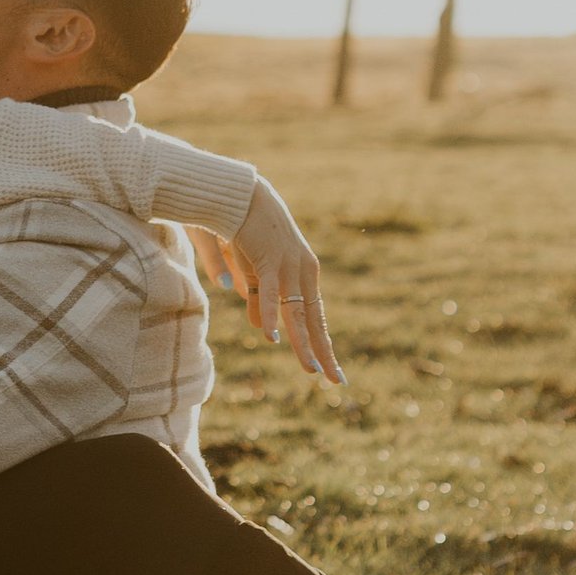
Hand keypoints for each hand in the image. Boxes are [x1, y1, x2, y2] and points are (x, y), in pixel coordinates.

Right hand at [194, 179, 344, 389]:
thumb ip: (256, 298)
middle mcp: (302, 272)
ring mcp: (288, 267)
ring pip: (296, 313)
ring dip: (303, 344)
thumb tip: (259, 328)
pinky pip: (269, 294)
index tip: (330, 367)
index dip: (322, 342)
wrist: (239, 193)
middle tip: (336, 381)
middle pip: (314, 319)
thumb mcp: (253, 270)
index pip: (316, 316)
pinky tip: (272, 337)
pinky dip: (268, 316)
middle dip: (324, 352)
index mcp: (302, 273)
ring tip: (312, 370)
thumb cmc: (244, 230)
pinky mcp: (268, 259)